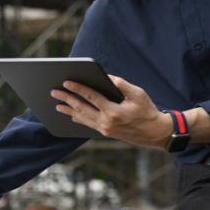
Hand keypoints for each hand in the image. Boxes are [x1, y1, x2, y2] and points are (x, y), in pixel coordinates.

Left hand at [51, 75, 169, 148]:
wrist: (155, 133)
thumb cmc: (147, 110)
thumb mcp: (138, 94)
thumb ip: (122, 84)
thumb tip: (107, 77)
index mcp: (114, 112)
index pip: (92, 97)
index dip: (78, 89)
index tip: (66, 82)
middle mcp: (107, 122)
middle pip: (82, 108)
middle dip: (67, 99)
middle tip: (54, 92)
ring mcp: (105, 129)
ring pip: (82, 118)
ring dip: (69, 110)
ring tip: (57, 104)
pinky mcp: (105, 132)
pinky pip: (88, 124)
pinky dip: (78, 118)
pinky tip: (70, 114)